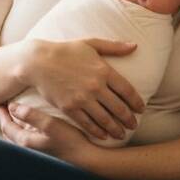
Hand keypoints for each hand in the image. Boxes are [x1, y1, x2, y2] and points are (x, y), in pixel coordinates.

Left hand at [0, 104, 98, 166]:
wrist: (87, 157)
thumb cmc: (70, 140)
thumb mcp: (50, 124)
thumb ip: (30, 115)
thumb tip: (12, 106)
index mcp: (26, 142)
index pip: (6, 126)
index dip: (2, 113)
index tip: (1, 101)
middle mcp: (28, 148)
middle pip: (9, 134)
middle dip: (5, 120)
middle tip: (5, 106)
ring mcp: (37, 150)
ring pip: (18, 137)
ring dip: (14, 126)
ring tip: (15, 114)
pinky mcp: (45, 150)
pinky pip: (27, 139)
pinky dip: (23, 130)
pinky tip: (32, 124)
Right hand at [22, 38, 143, 141]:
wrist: (38, 62)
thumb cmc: (65, 51)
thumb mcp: (91, 43)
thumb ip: (114, 46)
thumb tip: (135, 45)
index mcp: (103, 70)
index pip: (127, 90)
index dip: (136, 102)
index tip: (141, 109)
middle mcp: (95, 86)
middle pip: (119, 108)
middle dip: (129, 119)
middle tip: (135, 125)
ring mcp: (82, 99)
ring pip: (105, 119)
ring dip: (116, 129)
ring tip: (121, 134)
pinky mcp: (70, 108)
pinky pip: (87, 124)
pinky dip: (98, 131)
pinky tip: (103, 135)